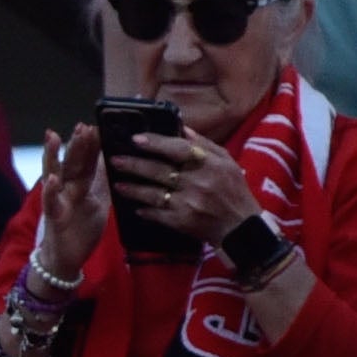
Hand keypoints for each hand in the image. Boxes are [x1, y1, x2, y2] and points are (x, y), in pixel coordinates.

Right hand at [27, 123, 110, 279]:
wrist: (65, 258)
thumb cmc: (81, 228)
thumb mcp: (97, 200)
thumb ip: (102, 178)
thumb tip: (112, 155)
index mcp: (81, 184)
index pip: (88, 159)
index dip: (92, 143)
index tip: (98, 124)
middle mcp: (67, 188)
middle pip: (73, 162)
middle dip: (77, 144)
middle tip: (83, 126)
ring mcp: (58, 200)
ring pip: (56, 175)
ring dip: (54, 155)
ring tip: (53, 136)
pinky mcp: (54, 217)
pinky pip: (51, 202)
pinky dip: (50, 191)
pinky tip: (52, 179)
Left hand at [110, 119, 257, 244]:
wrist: (242, 228)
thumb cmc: (234, 191)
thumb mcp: (227, 162)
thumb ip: (204, 145)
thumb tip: (181, 128)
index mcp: (210, 164)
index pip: (178, 149)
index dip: (156, 143)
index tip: (136, 139)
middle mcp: (198, 183)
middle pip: (159, 171)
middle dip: (134, 165)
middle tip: (114, 160)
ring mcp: (189, 204)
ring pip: (153, 194)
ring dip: (133, 189)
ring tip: (118, 184)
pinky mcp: (183, 222)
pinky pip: (158, 214)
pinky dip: (145, 210)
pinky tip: (135, 207)